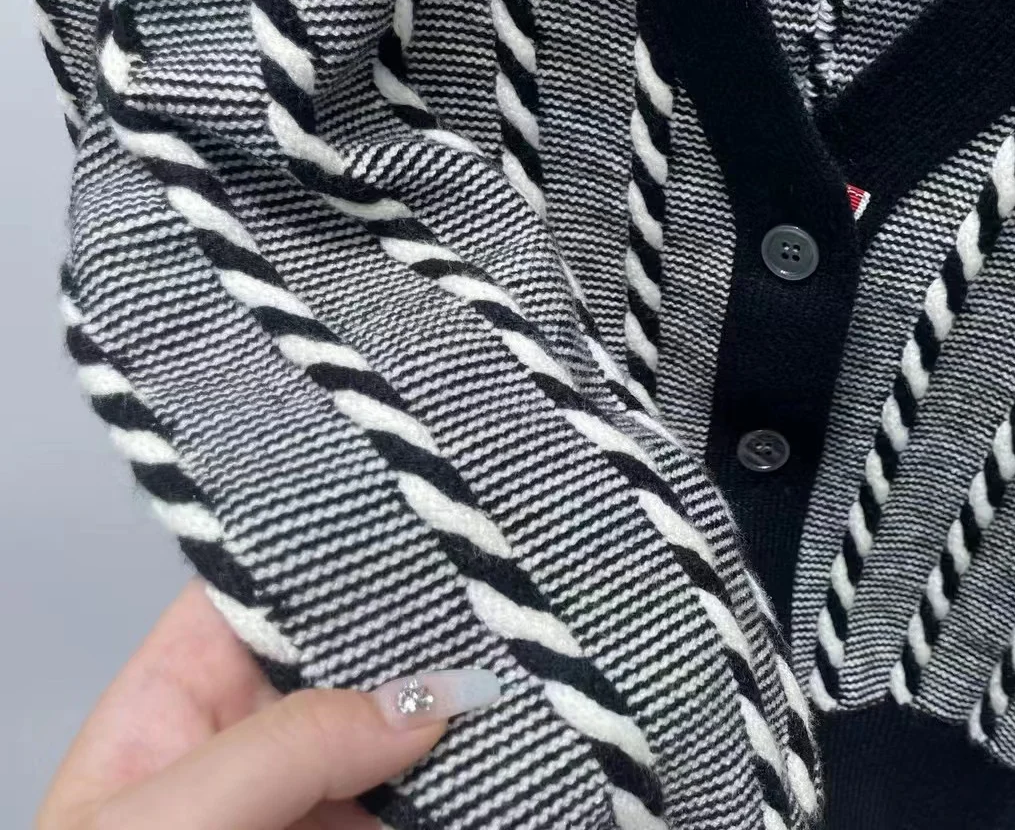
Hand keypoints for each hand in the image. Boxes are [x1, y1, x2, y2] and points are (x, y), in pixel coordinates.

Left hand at [37, 580, 497, 829]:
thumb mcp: (171, 826)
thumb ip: (290, 748)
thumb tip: (425, 697)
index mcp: (177, 702)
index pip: (259, 592)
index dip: (332, 550)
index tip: (419, 519)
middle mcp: (252, 740)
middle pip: (349, 658)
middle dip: (422, 629)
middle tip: (507, 589)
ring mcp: (314, 802)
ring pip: (400, 731)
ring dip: (463, 706)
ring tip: (538, 657)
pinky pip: (425, 803)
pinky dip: (477, 781)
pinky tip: (525, 748)